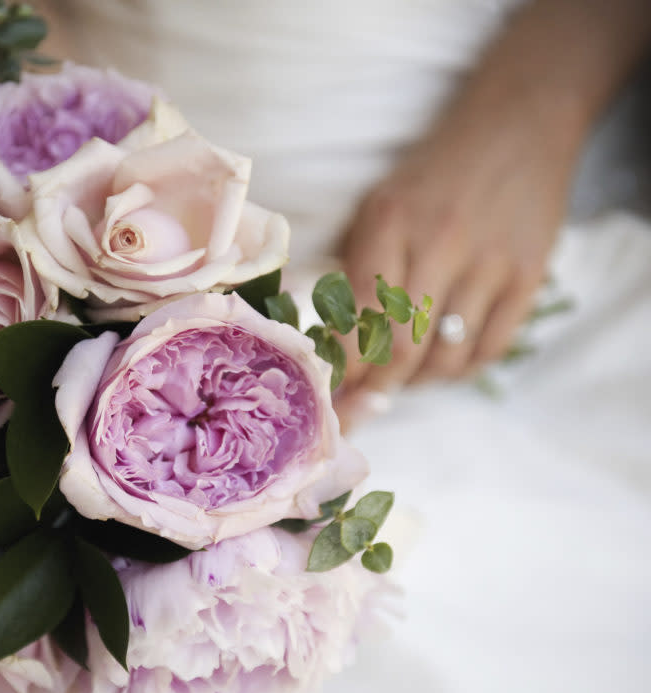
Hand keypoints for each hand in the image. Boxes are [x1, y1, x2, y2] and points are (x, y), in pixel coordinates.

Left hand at [335, 111, 570, 413]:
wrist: (517, 125)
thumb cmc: (431, 175)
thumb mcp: (377, 206)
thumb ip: (353, 268)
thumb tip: (330, 345)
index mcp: (388, 223)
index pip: (355, 319)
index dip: (339, 370)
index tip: (328, 396)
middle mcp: (438, 243)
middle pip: (399, 349)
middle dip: (374, 390)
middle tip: (362, 404)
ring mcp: (488, 262)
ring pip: (444, 357)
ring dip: (417, 383)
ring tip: (403, 380)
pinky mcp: (528, 275)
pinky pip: (490, 348)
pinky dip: (461, 370)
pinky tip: (445, 364)